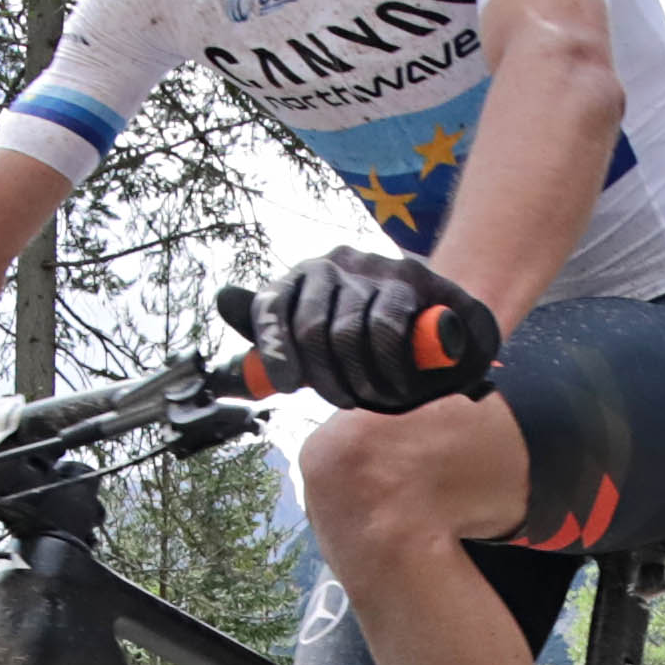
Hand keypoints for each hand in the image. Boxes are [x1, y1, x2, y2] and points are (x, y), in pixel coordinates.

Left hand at [248, 248, 498, 415]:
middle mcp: (332, 263)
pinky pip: (386, 329)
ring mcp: (371, 266)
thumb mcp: (319, 342)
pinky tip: (396, 382)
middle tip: (344, 401)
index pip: (271, 307)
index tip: (289, 385)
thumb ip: (274, 330)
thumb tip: (223, 299)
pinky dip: (388, 366)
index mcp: (301, 278)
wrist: (442, 327)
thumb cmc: (371, 339)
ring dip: (360, 378)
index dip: (275, 350)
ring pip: (348, 333)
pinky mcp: (409, 276)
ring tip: (372, 395)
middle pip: (310, 328)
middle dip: (326, 377)